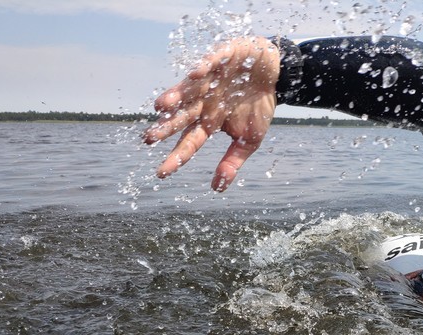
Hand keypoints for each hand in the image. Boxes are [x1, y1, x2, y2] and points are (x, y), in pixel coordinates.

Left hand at [143, 36, 279, 190]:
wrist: (274, 75)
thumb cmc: (259, 107)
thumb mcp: (249, 141)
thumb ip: (232, 162)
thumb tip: (217, 188)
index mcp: (208, 121)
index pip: (189, 142)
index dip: (176, 157)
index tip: (162, 174)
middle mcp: (203, 102)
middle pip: (181, 117)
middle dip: (166, 127)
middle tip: (149, 138)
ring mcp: (210, 80)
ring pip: (188, 90)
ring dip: (175, 97)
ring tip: (161, 106)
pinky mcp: (222, 58)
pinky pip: (211, 62)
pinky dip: (203, 67)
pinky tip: (195, 75)